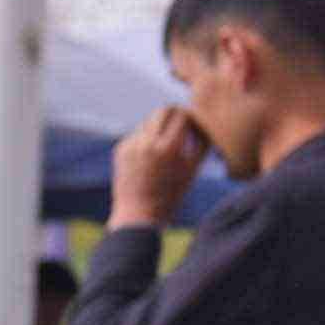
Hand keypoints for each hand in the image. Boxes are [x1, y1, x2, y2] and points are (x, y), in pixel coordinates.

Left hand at [109, 105, 208, 227]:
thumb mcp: (192, 168)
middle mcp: (147, 142)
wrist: (137, 213)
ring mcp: (131, 144)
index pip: (182, 115)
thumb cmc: (171, 193)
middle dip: (175, 112)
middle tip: (182, 123)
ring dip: (160, 126)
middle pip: (163, 110)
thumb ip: (201, 142)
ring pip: (149, 121)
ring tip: (166, 147)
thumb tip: (204, 122)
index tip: (195, 123)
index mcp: (168, 147)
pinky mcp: (120, 148)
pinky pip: (137, 134)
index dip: (191, 116)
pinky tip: (150, 158)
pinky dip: (147, 139)